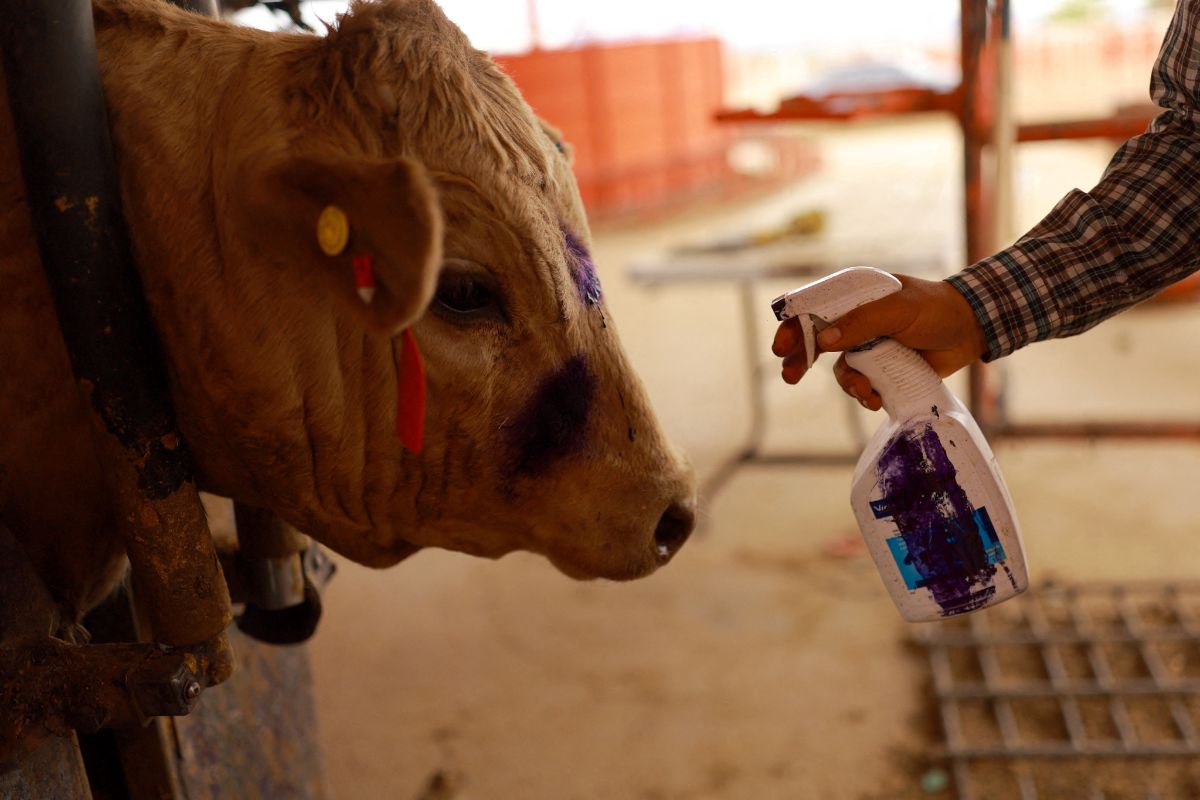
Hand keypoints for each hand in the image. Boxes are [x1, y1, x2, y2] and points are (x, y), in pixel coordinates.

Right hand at [771, 275, 986, 410]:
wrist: (970, 331)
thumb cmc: (935, 309)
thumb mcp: (898, 309)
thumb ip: (861, 322)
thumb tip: (823, 341)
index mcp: (854, 296)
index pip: (813, 308)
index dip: (794, 326)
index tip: (781, 347)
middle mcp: (854, 321)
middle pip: (816, 341)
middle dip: (802, 359)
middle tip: (789, 376)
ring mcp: (866, 346)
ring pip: (840, 369)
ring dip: (848, 384)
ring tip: (866, 393)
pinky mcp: (881, 369)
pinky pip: (860, 384)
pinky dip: (864, 394)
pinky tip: (877, 398)